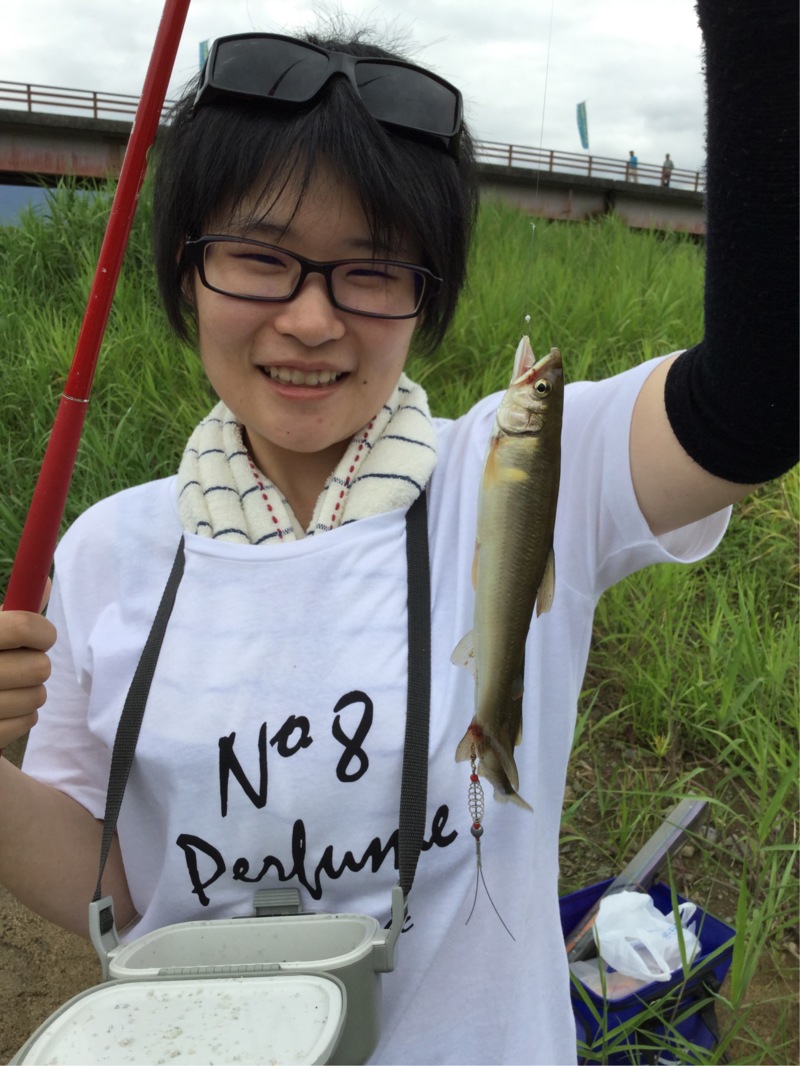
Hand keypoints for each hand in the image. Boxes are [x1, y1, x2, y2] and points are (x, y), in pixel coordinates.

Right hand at [0, 581, 55, 747]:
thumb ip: (11, 611)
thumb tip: (43, 582)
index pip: (22, 628)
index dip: (42, 631)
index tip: (39, 634)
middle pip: (38, 667)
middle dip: (35, 663)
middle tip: (17, 661)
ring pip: (37, 696)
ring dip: (30, 689)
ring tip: (7, 684)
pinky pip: (28, 720)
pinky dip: (22, 713)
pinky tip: (3, 706)